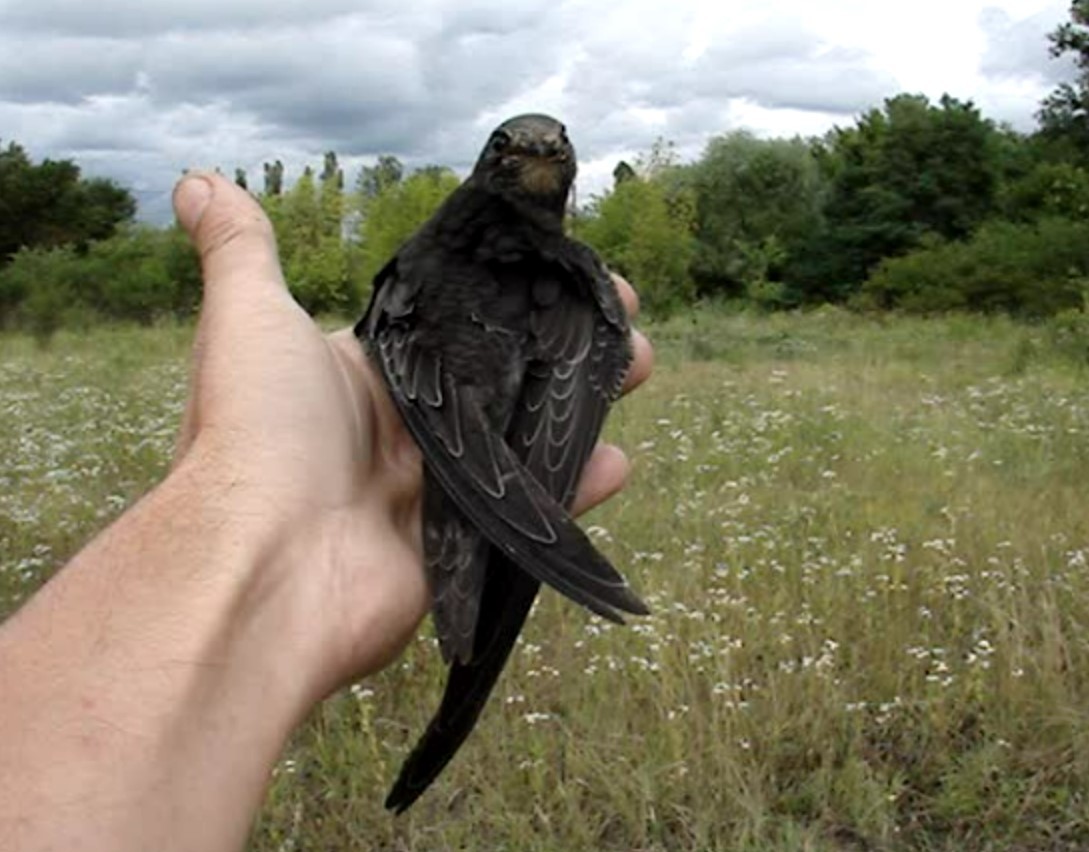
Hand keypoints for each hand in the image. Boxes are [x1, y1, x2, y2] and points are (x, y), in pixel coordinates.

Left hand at [171, 172, 653, 700]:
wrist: (266, 564)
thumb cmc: (259, 430)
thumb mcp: (249, 318)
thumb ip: (242, 249)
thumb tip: (195, 179)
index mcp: (367, 374)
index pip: (454, 323)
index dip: (508, 295)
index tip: (564, 267)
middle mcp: (403, 429)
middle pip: (502, 377)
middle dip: (563, 346)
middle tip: (623, 323)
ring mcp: (434, 491)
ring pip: (525, 440)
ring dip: (580, 407)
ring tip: (636, 370)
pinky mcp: (459, 549)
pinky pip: (528, 514)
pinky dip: (573, 490)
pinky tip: (615, 461)